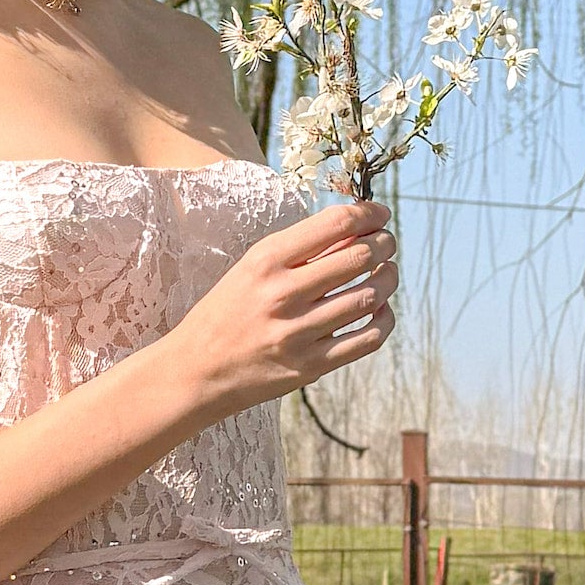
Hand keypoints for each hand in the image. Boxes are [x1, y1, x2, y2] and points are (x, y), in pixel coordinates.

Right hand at [172, 195, 395, 415]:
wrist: (196, 371)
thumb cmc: (225, 313)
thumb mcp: (250, 269)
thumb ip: (298, 250)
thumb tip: (356, 229)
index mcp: (265, 261)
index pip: (334, 224)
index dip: (368, 213)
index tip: (379, 214)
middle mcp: (283, 294)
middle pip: (358, 257)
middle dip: (384, 243)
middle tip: (387, 242)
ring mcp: (298, 333)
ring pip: (369, 297)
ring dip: (388, 279)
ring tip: (386, 272)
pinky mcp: (310, 366)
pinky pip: (367, 339)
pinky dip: (384, 320)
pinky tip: (380, 309)